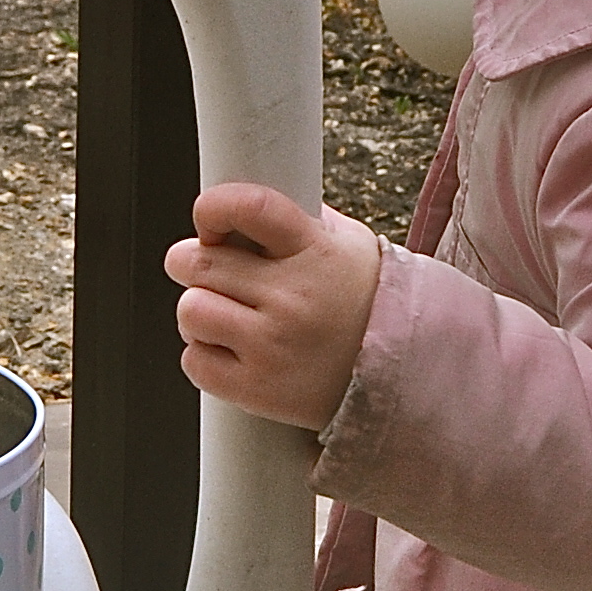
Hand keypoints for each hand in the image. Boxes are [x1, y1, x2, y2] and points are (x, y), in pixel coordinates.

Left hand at [165, 182, 382, 427]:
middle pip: (199, 263)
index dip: (214, 207)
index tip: (208, 218)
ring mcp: (273, 346)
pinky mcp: (257, 390)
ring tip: (222, 314)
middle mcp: (292, 298)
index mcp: (314, 251)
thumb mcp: (348, 245)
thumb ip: (300, 217)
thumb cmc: (365, 303)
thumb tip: (250, 200)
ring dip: (198, 310)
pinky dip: (204, 355)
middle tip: (206, 269)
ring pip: (190, 310)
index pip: (250, 207)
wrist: (401, 373)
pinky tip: (231, 350)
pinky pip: (195, 362)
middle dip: (190, 261)